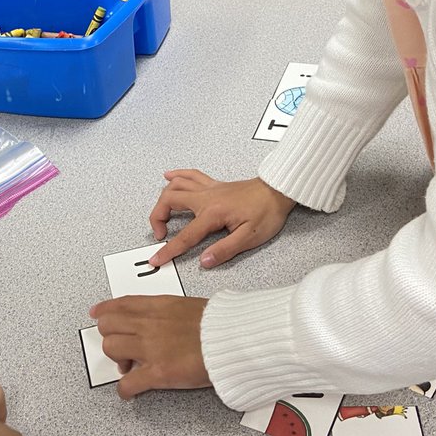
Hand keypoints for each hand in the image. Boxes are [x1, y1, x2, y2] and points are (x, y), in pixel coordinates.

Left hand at [89, 295, 209, 398]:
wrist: (235, 340)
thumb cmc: (221, 324)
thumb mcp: (190, 306)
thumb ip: (169, 311)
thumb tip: (162, 317)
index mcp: (159, 305)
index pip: (121, 304)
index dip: (105, 310)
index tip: (97, 313)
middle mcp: (150, 324)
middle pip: (108, 326)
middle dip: (111, 337)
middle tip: (122, 347)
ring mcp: (151, 348)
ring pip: (111, 349)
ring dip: (117, 360)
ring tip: (129, 367)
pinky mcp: (158, 373)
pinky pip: (127, 383)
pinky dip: (125, 390)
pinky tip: (130, 391)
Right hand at [149, 170, 295, 268]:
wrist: (279, 190)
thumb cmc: (267, 212)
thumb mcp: (250, 237)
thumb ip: (225, 250)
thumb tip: (204, 261)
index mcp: (213, 213)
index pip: (185, 236)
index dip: (168, 250)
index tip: (156, 259)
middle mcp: (206, 197)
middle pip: (169, 200)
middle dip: (157, 218)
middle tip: (160, 235)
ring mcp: (209, 188)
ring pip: (175, 185)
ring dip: (163, 198)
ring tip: (160, 214)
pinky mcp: (214, 184)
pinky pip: (190, 175)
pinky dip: (176, 175)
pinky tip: (167, 176)